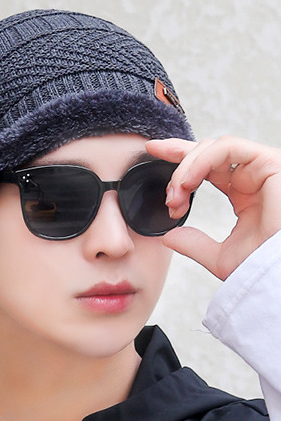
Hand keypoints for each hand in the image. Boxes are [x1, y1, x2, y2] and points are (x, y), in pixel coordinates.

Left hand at [147, 136, 280, 279]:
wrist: (278, 272)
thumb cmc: (261, 266)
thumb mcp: (219, 256)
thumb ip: (194, 244)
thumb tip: (169, 237)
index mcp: (242, 192)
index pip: (207, 166)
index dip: (180, 156)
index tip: (153, 152)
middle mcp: (251, 176)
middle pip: (207, 151)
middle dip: (177, 162)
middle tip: (167, 195)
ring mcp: (261, 167)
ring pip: (214, 148)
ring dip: (186, 168)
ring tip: (176, 195)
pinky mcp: (270, 162)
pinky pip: (229, 148)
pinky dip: (201, 161)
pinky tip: (188, 182)